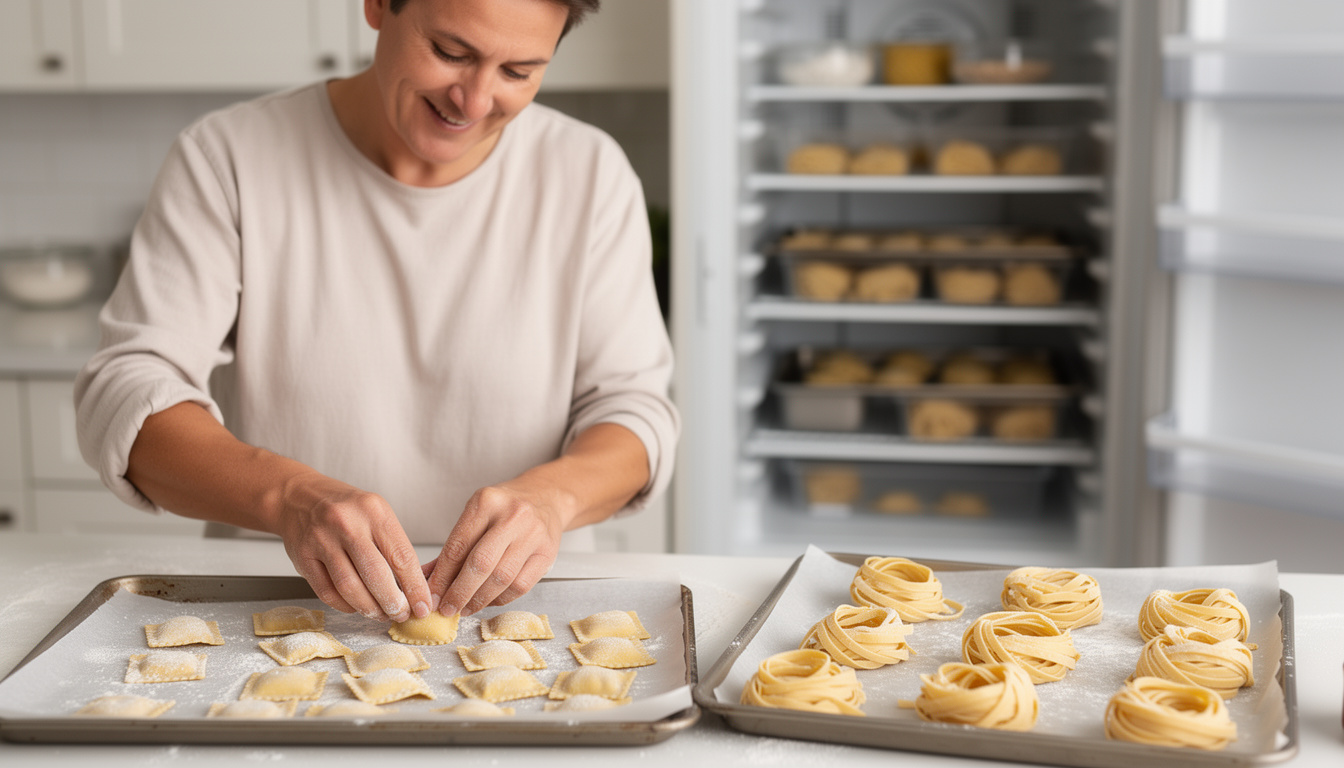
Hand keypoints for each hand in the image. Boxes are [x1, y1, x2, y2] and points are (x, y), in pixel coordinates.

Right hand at [275, 471, 432, 623]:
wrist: (298, 496)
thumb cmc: (345, 508)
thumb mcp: (375, 513)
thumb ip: (392, 545)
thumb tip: (413, 587)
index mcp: (373, 511)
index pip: (401, 556)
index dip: (415, 587)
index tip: (423, 605)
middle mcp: (347, 524)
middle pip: (376, 574)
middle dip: (393, 602)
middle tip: (402, 614)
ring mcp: (322, 540)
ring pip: (350, 587)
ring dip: (369, 608)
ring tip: (381, 614)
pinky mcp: (303, 557)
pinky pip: (327, 592)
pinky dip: (345, 606)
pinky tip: (356, 607)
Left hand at [424, 479, 567, 616]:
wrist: (545, 498)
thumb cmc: (505, 510)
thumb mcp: (476, 516)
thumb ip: (453, 549)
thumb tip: (425, 580)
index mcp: (487, 502)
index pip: (458, 546)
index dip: (442, 576)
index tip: (431, 596)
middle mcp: (512, 516)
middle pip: (480, 564)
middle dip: (459, 592)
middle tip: (446, 608)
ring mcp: (533, 534)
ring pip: (501, 578)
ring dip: (479, 600)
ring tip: (465, 608)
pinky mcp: (547, 553)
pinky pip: (520, 586)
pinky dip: (500, 599)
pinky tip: (488, 600)